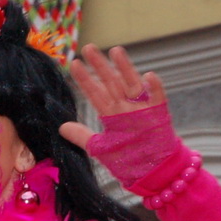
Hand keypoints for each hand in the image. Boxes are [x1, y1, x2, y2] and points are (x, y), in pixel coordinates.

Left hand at [60, 45, 184, 188]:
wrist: (152, 173)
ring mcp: (142, 109)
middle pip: (111, 82)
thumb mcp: (100, 148)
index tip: (74, 63)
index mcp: (111, 114)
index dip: (85, 79)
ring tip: (116, 51)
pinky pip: (157, 97)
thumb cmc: (128, 160)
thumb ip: (82, 136)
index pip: (95, 93)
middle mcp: (125, 107)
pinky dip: (154, 87)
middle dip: (100, 66)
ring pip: (132, 84)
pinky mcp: (159, 114)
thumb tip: (61, 127)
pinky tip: (148, 76)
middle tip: (88, 47)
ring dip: (125, 68)